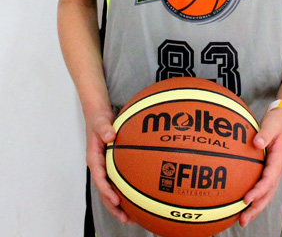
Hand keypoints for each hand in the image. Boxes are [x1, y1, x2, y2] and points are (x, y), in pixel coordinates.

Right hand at [86, 110, 133, 224]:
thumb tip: (110, 136)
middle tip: (125, 218)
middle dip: (113, 207)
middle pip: (104, 191)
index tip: (116, 201)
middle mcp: (98, 166)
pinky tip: (135, 200)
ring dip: (118, 205)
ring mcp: (104, 168)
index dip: (107, 192)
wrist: (97, 116)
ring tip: (131, 218)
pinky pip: (116, 182)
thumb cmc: (98, 119)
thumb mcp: (100, 121)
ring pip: (110, 190)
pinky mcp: (111, 166)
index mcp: (94, 158)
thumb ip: (104, 128)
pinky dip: (123, 192)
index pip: (99, 179)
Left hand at [239, 108, 281, 227]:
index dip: (258, 191)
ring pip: (266, 194)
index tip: (246, 199)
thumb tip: (257, 143)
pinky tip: (243, 204)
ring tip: (242, 220)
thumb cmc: (277, 121)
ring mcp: (273, 171)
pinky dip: (255, 198)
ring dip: (256, 207)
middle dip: (256, 207)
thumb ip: (265, 133)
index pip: (269, 179)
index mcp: (278, 159)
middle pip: (268, 193)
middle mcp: (277, 168)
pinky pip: (263, 187)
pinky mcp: (268, 169)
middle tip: (242, 220)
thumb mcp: (272, 123)